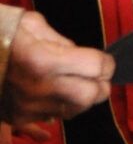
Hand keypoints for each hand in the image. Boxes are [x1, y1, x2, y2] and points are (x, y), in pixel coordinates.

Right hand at [0, 11, 112, 126]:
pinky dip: (58, 107)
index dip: (105, 62)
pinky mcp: (17, 118)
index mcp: (43, 60)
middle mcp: (39, 88)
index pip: (95, 67)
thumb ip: (61, 42)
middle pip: (90, 96)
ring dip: (80, 97)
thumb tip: (81, 56)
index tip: (103, 60)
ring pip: (74, 110)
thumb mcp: (31, 24)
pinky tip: (52, 94)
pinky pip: (50, 119)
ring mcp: (27, 106)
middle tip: (95, 75)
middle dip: (99, 84)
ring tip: (72, 82)